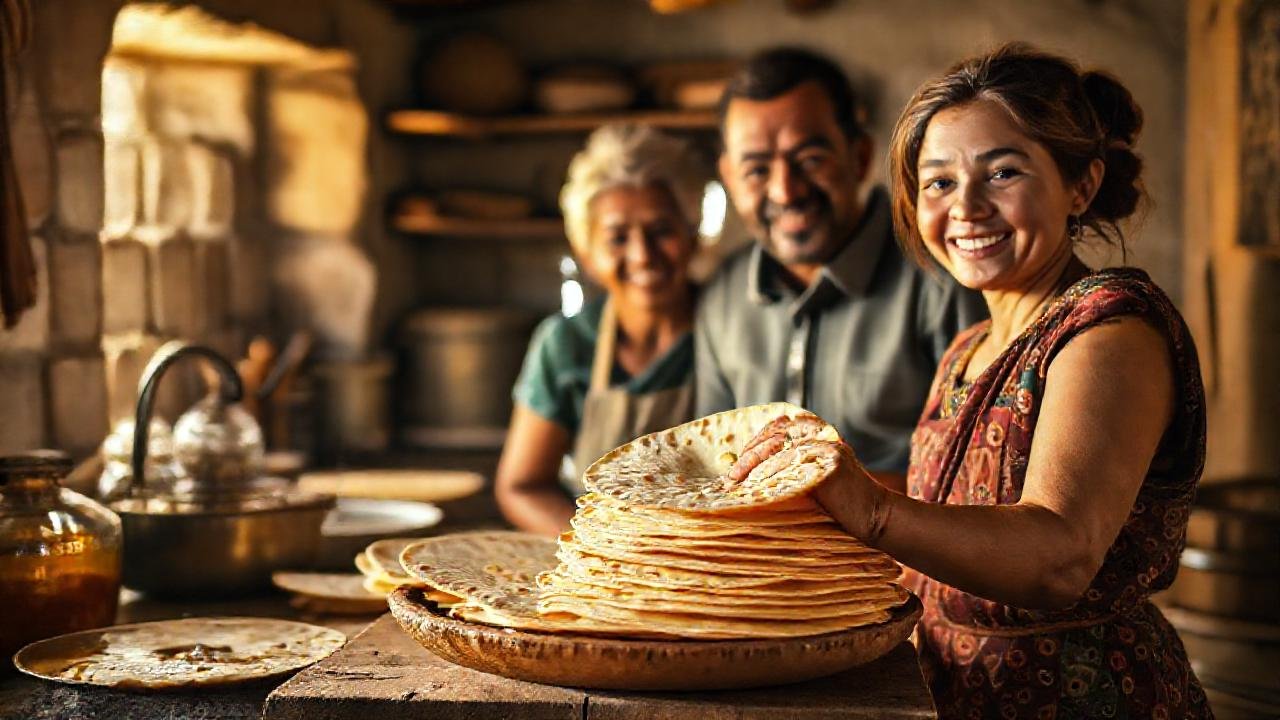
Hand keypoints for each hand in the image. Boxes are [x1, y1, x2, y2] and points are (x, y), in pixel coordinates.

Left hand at [725, 416, 888, 543]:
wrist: (874, 515)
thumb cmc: (841, 502)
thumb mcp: (815, 475)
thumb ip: (792, 465)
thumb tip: (748, 469)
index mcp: (820, 434)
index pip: (780, 426)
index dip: (756, 440)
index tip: (739, 458)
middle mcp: (824, 436)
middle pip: (776, 437)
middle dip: (750, 454)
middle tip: (732, 474)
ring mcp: (827, 449)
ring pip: (780, 450)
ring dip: (753, 465)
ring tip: (737, 480)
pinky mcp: (830, 465)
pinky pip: (792, 466)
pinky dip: (770, 474)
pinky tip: (756, 485)